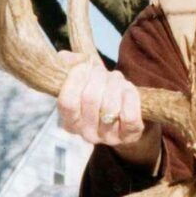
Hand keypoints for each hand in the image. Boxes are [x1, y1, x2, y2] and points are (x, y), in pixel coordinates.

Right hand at [56, 51, 159, 165]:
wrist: (125, 108)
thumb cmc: (98, 89)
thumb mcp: (80, 76)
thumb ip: (68, 63)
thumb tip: (65, 58)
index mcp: (69, 121)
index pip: (67, 102)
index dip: (75, 78)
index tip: (84, 65)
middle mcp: (86, 134)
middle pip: (90, 99)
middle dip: (98, 76)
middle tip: (102, 72)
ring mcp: (108, 137)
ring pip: (110, 106)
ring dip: (115, 83)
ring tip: (115, 79)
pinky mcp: (129, 136)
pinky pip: (129, 115)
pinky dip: (130, 96)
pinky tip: (127, 89)